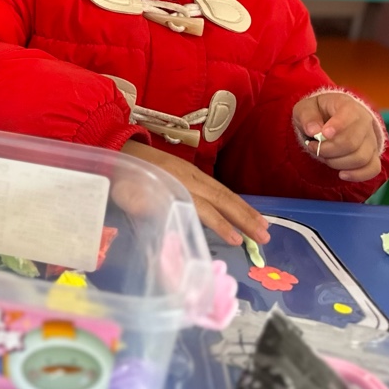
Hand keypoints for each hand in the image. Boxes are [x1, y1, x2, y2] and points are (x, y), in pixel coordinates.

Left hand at [121, 139, 269, 246]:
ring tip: (265, 227)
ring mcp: (194, 173)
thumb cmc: (125, 179)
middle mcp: (189, 178)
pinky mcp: (194, 172)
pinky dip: (236, 200)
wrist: (122, 147)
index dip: (220, 225)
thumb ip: (148, 209)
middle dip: (245, 219)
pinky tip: (246, 211)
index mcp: (174, 185)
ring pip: (225, 193)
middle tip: (265, 237)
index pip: (203, 208)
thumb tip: (166, 220)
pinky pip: (220, 187)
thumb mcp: (129, 196)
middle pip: (222, 199)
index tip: (238, 241)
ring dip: (246, 210)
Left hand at [293, 92, 382, 182]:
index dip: (337, 127)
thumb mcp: (305, 108)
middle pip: (352, 143)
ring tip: (322, 155)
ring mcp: (371, 140)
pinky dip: (357, 175)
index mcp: (348, 106)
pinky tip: (341, 174)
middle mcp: (365, 122)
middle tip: (313, 146)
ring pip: (361, 158)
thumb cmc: (317, 112)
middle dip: (328, 150)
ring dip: (336, 162)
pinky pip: (373, 169)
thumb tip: (313, 130)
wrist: (330, 117)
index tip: (324, 134)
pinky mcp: (372, 155)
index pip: (349, 116)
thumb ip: (307, 116)